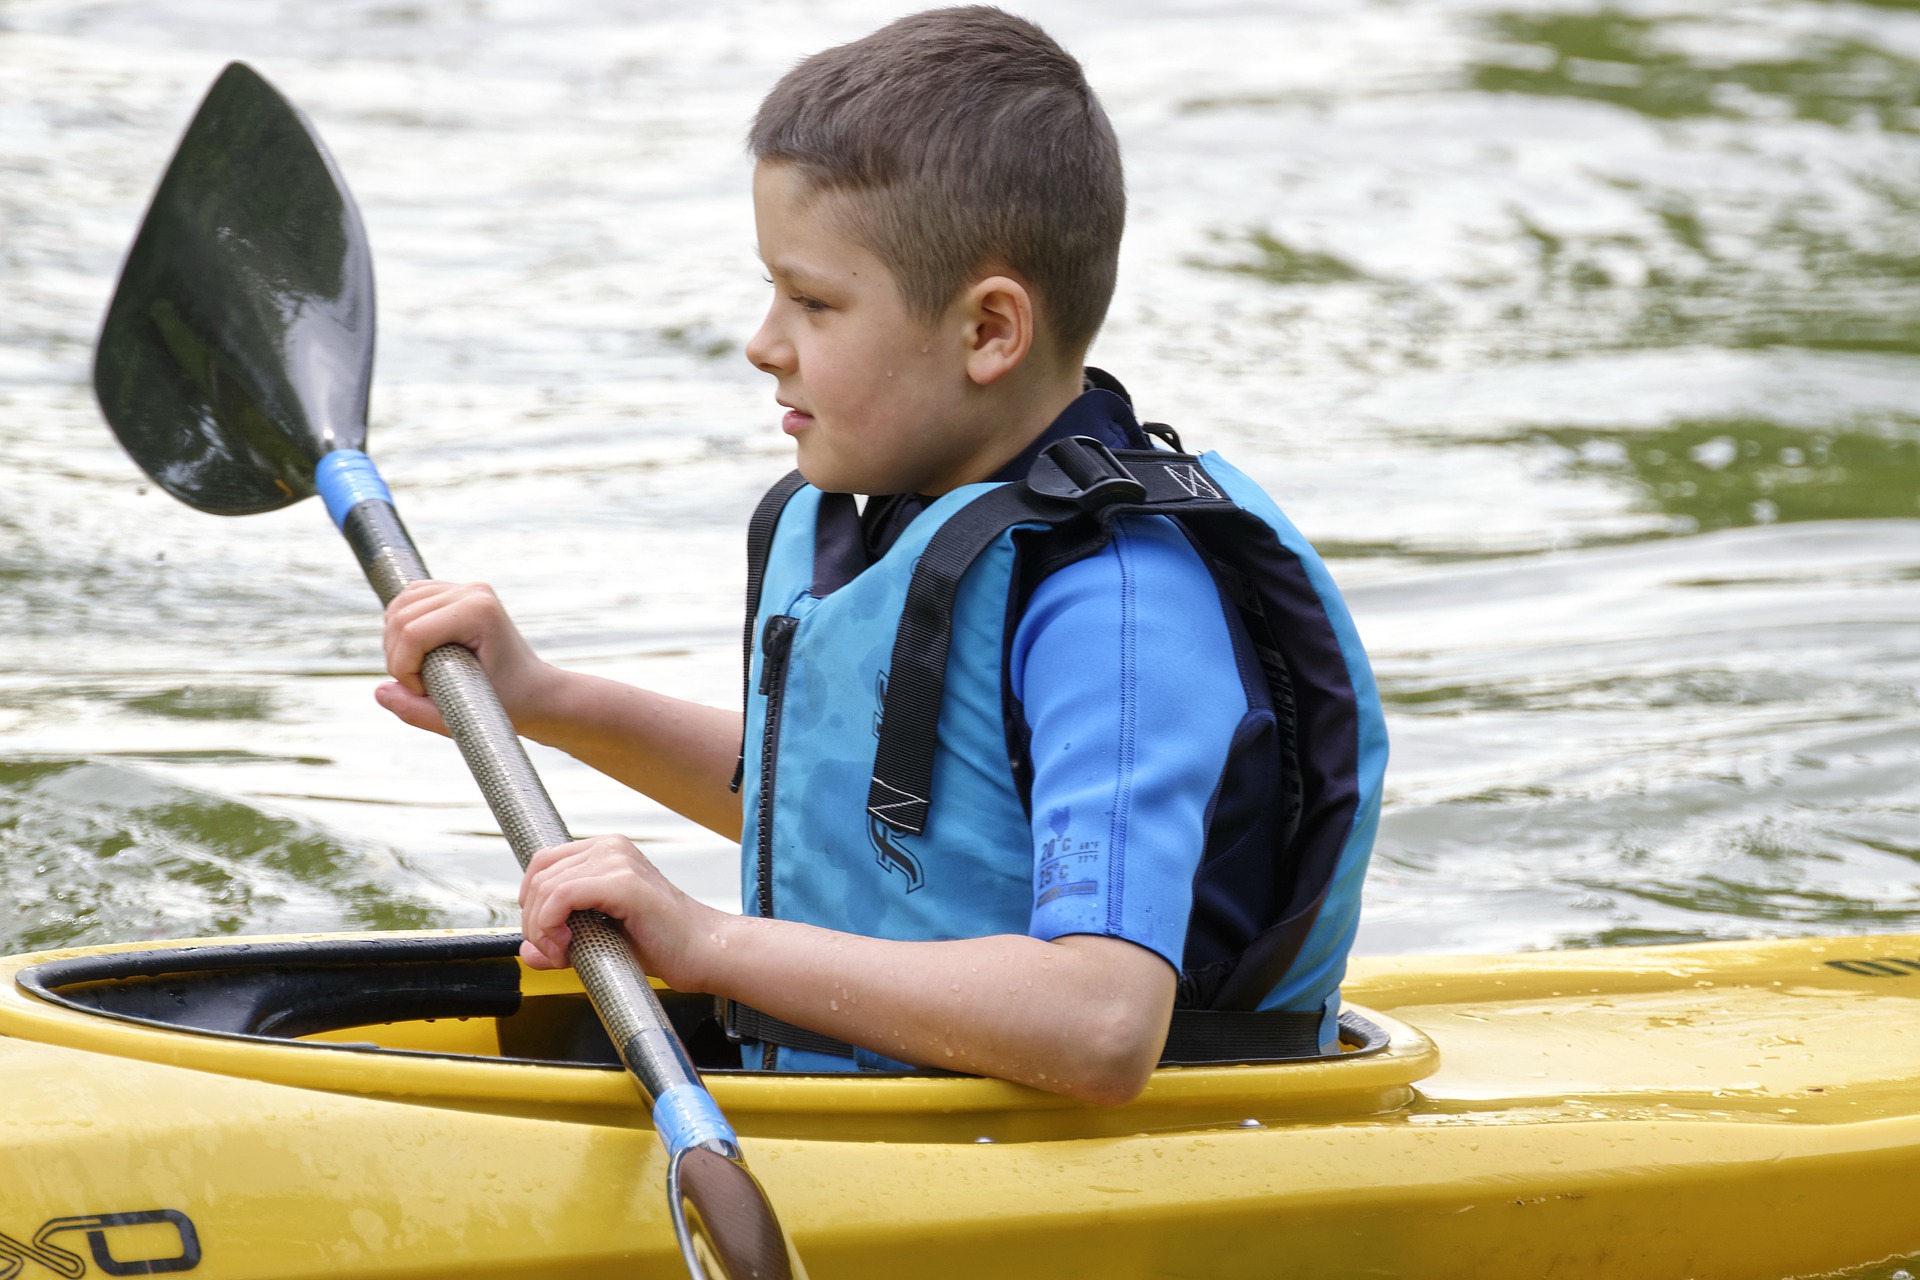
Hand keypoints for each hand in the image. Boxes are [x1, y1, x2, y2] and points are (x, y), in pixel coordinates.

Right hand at [376, 580, 554, 736]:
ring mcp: (466, 588)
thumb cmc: (510, 705)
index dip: (404, 668)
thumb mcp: (463, 717)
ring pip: (399, 606)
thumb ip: (416, 711)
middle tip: (422, 686)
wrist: (537, 692)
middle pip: (400, 617)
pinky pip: (409, 602)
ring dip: (396, 643)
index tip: (424, 692)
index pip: (412, 633)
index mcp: (479, 611)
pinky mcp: (456, 592)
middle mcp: (473, 591)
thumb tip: (380, 692)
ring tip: (420, 671)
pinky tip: (416, 653)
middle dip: (398, 657)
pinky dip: (401, 628)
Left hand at [518, 834, 718, 992]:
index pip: (544, 863)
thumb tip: (528, 950)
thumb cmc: (665, 944)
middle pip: (540, 874)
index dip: (531, 902)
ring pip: (546, 887)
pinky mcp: (623, 882)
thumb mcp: (601, 939)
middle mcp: (612, 848)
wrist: (705, 952)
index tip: (544, 936)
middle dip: (533, 920)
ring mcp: (618, 861)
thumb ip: (562, 940)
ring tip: (562, 954)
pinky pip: (562, 896)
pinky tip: (566, 948)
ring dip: (541, 928)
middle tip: (553, 952)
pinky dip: (551, 925)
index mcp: (608, 852)